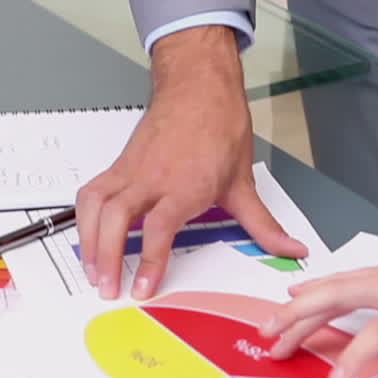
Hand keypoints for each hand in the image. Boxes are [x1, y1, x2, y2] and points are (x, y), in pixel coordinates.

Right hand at [76, 25, 307, 299]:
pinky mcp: (119, 165)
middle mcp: (153, 178)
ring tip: (92, 273)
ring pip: (97, 206)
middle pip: (117, 219)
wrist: (199, 87)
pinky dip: (85, 218)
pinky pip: (92, 193)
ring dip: (89, 241)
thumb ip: (263, 224)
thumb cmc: (220, 127)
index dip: (150, 260)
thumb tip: (292, 248)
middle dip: (109, 258)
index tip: (143, 288)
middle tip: (108, 290)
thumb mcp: (244, 182)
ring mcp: (131, 170)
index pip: (159, 228)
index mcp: (185, 185)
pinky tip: (88, 239)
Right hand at [260, 149, 377, 377]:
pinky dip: (315, 288)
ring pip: (331, 287)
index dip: (353, 356)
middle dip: (297, 320)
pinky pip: (342, 280)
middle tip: (268, 342)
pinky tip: (301, 293)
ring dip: (297, 306)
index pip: (375, 332)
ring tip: (269, 325)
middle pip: (333, 299)